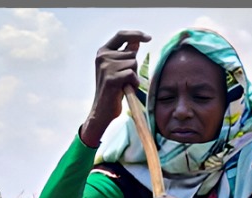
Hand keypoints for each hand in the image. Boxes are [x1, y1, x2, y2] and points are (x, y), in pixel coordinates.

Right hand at [80, 30, 150, 145]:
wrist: (102, 110)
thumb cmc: (113, 90)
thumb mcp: (119, 69)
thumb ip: (125, 54)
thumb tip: (136, 41)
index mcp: (103, 51)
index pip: (121, 35)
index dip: (136, 34)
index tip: (149, 38)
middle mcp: (102, 56)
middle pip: (131, 53)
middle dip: (134, 67)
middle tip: (125, 79)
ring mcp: (105, 67)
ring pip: (133, 64)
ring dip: (133, 76)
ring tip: (124, 85)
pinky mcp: (111, 78)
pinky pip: (132, 74)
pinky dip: (133, 83)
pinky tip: (125, 89)